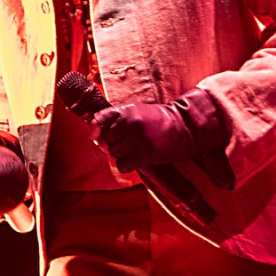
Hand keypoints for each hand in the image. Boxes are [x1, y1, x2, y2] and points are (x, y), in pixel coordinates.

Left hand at [94, 94, 215, 172]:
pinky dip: (127, 165)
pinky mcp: (146, 154)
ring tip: (135, 148)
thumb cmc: (156, 120)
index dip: (96, 129)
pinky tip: (137, 159)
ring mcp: (138, 139)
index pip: (98, 120)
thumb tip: (91, 133)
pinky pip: (122, 165)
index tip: (96, 133)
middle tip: (129, 141)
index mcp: (126, 110)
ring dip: (121, 154)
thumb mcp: (135, 111)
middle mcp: (130, 123)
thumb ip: (113, 118)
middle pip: (106, 140)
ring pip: (113, 153)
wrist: (184, 126)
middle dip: (114, 142)